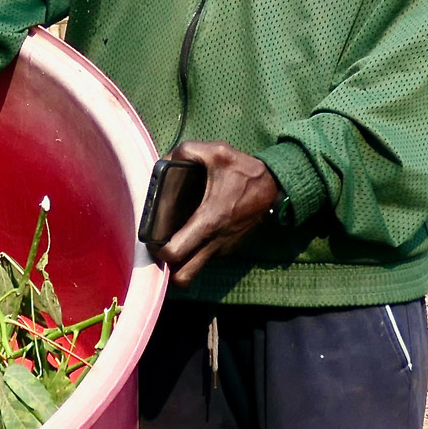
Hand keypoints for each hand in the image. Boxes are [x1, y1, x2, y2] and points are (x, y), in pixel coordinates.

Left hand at [155, 141, 280, 284]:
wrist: (274, 186)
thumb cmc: (245, 171)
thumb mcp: (217, 152)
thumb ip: (188, 151)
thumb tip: (167, 159)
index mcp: (209, 221)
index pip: (175, 253)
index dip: (158, 250)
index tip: (153, 237)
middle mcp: (215, 241)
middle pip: (184, 277)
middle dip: (168, 270)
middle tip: (161, 248)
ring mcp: (223, 247)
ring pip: (195, 269)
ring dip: (182, 262)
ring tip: (174, 239)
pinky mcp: (229, 247)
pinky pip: (206, 257)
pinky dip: (197, 251)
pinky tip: (194, 231)